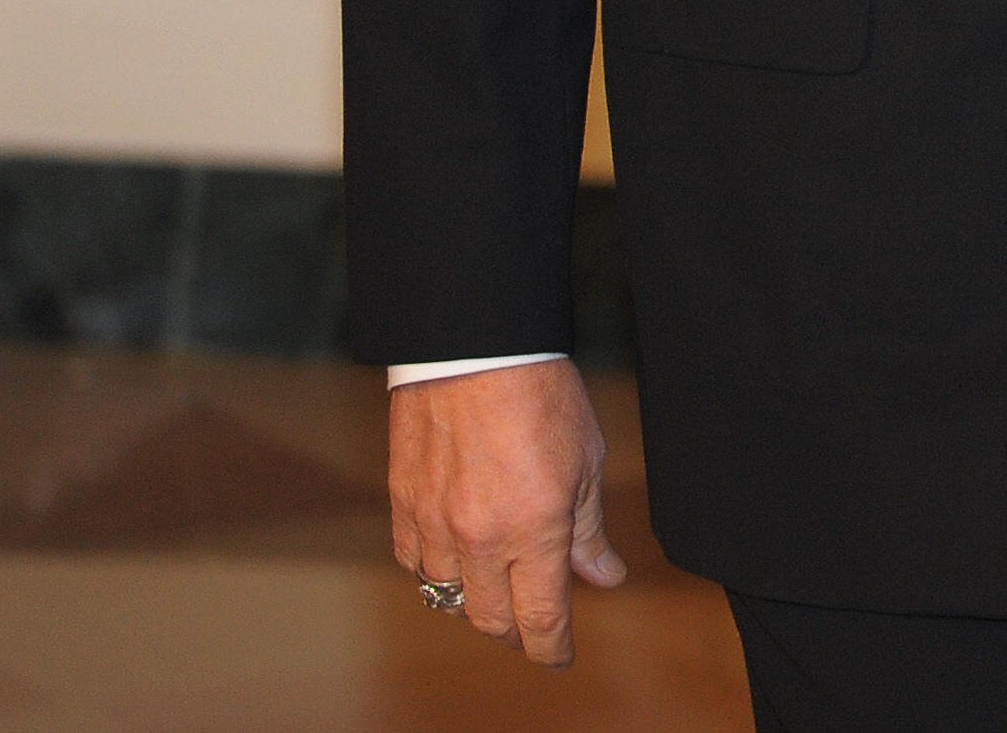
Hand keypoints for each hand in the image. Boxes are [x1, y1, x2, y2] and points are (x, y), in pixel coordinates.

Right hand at [387, 358, 626, 666]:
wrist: (474, 350)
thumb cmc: (540, 395)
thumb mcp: (585, 460)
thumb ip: (588, 529)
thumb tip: (604, 577)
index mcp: (535, 529)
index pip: (541, 617)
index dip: (553, 647)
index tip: (561, 657)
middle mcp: (481, 539)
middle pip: (492, 620)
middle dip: (516, 632)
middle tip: (534, 628)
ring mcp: (435, 526)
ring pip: (448, 597)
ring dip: (475, 603)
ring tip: (499, 590)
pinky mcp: (403, 507)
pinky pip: (414, 564)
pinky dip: (435, 573)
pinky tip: (456, 560)